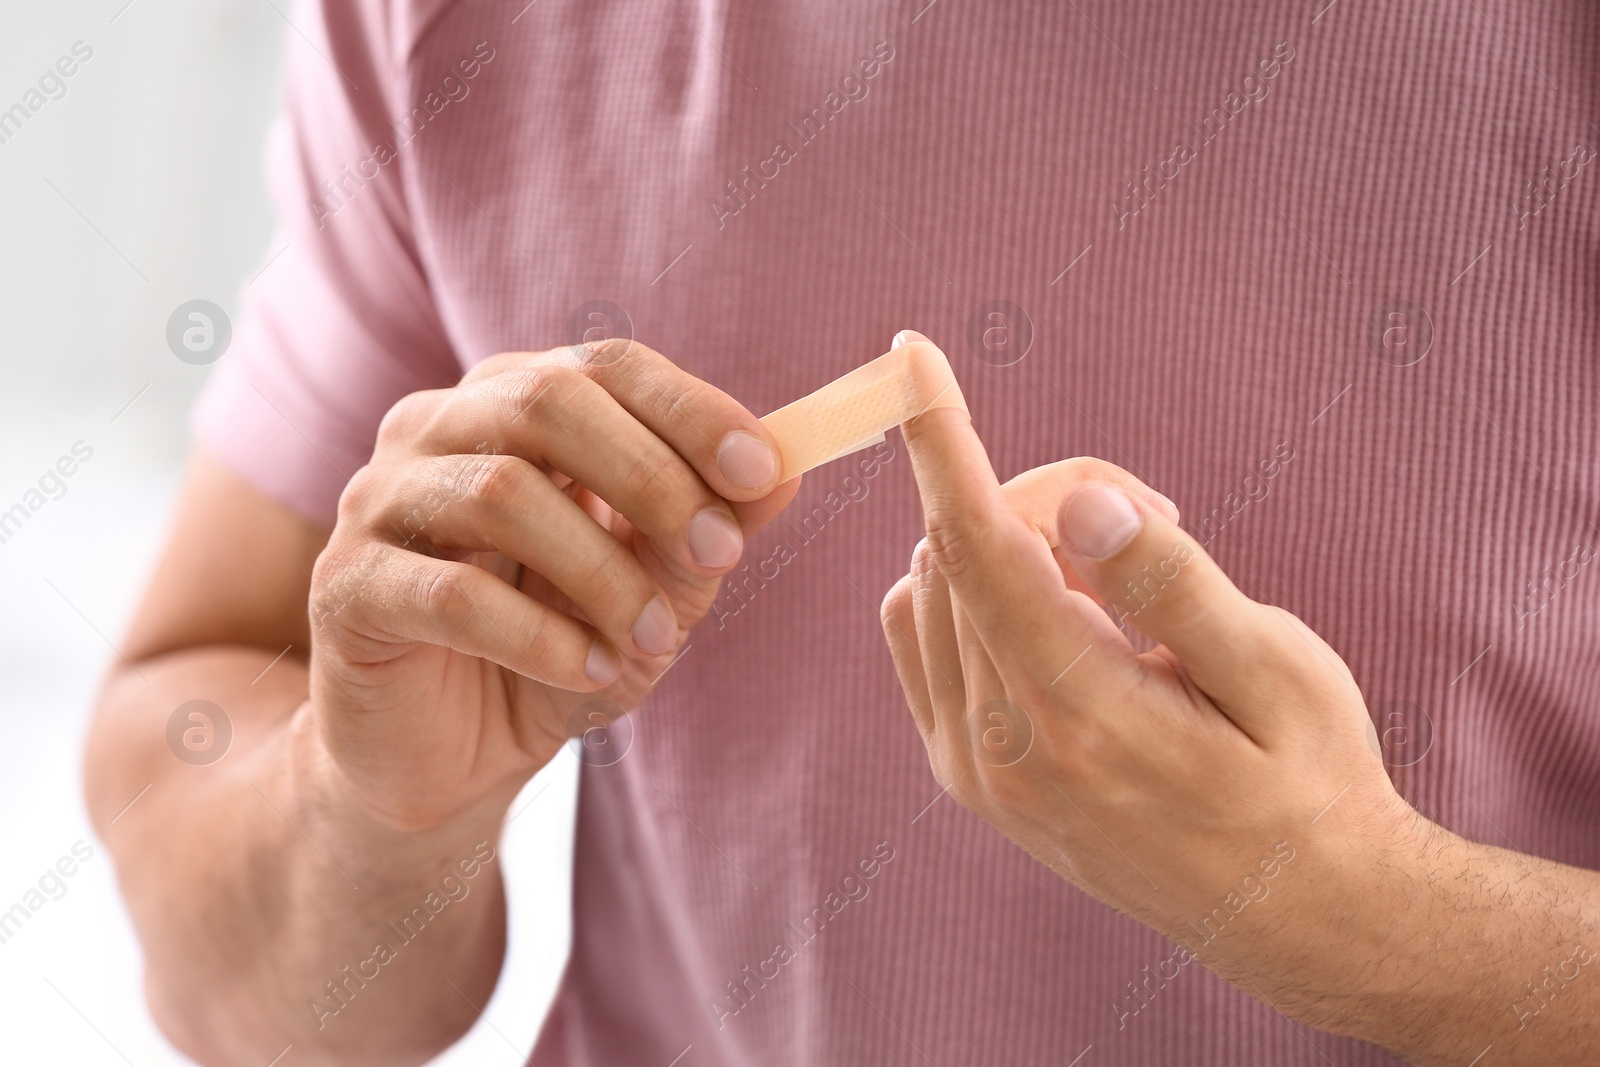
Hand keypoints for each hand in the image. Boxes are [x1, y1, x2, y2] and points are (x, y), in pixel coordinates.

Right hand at [306, 340, 799, 830]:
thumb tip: (789, 466)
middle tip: (721, 557)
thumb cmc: (554, 653)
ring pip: (501, 495)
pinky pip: (451, 595)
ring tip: (654, 641)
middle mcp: (436, 429)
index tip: (764, 469)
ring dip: (602, 573)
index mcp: (512, 404)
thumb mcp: (654, 591)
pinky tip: (590, 673)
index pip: (604, 366)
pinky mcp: (345, 588)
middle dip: (652, 479)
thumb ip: (709, 526)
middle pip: (546, 404)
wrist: (446, 759)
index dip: (690, 410)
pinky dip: (540, 637)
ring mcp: (378, 502)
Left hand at [879, 337, 1422, 1018]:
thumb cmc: (1306, 779)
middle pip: (961, 548)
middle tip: (1149, 514)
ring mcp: (972, 768)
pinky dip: (967, 589)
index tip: (910, 357)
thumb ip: (1171, 583)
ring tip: (1116, 585)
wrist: (1291, 912)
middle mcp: (1002, 747)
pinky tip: (1056, 613)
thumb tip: (1075, 499)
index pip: (977, 545)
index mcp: (1080, 715)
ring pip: (931, 585)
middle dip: (1035, 494)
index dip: (943, 440)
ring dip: (1004, 543)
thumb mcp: (1277, 672)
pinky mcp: (965, 775)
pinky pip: (921, 636)